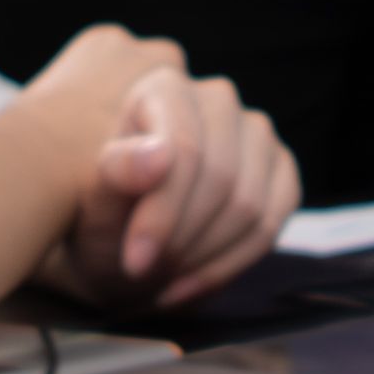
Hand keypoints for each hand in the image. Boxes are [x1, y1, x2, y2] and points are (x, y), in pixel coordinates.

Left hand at [40, 44, 300, 308]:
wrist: (119, 241)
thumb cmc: (100, 215)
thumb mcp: (92, 200)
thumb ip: (117, 173)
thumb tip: (161, 156)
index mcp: (164, 87)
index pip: (185, 151)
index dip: (163, 213)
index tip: (134, 262)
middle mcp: (217, 100)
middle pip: (222, 180)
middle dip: (182, 238)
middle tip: (145, 273)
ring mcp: (256, 133)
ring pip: (250, 208)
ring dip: (204, 258)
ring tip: (162, 280)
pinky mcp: (280, 171)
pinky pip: (271, 225)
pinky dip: (230, 267)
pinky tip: (189, 286)